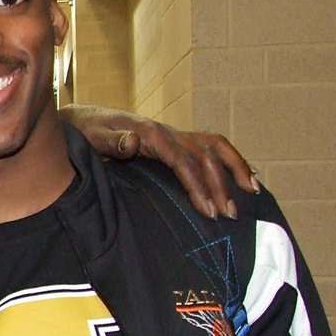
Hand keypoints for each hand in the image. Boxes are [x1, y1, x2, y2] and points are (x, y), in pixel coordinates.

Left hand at [61, 104, 258, 218]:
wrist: (82, 119)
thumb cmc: (85, 132)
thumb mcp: (92, 137)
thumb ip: (112, 142)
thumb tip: (134, 142)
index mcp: (150, 134)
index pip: (182, 161)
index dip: (197, 185)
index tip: (208, 211)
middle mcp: (167, 132)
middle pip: (204, 156)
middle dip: (220, 185)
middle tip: (230, 215)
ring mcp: (173, 135)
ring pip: (213, 146)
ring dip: (234, 168)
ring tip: (253, 191)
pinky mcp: (174, 141)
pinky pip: (208, 147)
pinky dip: (229, 160)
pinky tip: (244, 176)